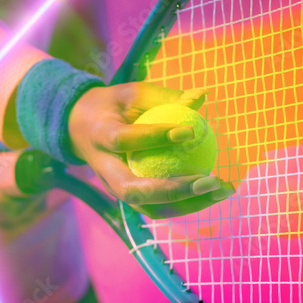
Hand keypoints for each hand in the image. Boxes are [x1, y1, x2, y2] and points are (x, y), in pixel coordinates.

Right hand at [67, 82, 233, 218]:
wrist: (81, 130)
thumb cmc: (114, 107)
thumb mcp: (133, 94)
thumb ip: (165, 97)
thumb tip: (202, 96)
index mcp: (100, 136)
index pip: (124, 141)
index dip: (155, 137)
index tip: (190, 131)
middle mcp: (104, 170)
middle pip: (134, 190)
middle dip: (174, 190)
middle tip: (210, 180)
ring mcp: (114, 189)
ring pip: (148, 207)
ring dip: (187, 204)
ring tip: (220, 190)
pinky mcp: (127, 199)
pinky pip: (157, 208)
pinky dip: (185, 204)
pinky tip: (212, 192)